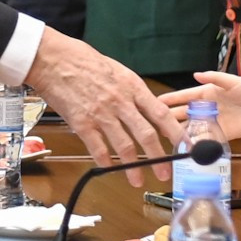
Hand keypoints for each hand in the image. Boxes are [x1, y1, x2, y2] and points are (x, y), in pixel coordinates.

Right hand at [23, 28, 183, 184]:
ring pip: (124, 146)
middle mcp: (121, 102)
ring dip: (132, 167)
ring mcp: (102, 114)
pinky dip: (105, 161)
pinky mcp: (82, 123)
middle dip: (158, 157)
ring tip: (138, 180)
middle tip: (165, 173)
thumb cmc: (84, 60)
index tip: (186, 145)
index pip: (161, 113)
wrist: (54, 59)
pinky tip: (109, 169)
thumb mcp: (118, 70)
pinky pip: (98, 148)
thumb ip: (132, 91)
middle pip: (146, 135)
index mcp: (132, 87)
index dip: (176, 132)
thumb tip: (147, 108)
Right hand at [159, 70, 240, 142]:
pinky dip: (193, 142)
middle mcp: (207, 107)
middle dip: (168, 117)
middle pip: (183, 112)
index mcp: (208, 92)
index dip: (170, 99)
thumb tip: (195, 75)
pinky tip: (183, 146)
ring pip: (190, 127)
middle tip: (151, 123)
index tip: (154, 101)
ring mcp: (212, 122)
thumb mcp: (234, 82)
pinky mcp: (220, 135)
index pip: (184, 95)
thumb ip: (215, 78)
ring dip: (178, 131)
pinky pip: (203, 138)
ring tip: (162, 137)